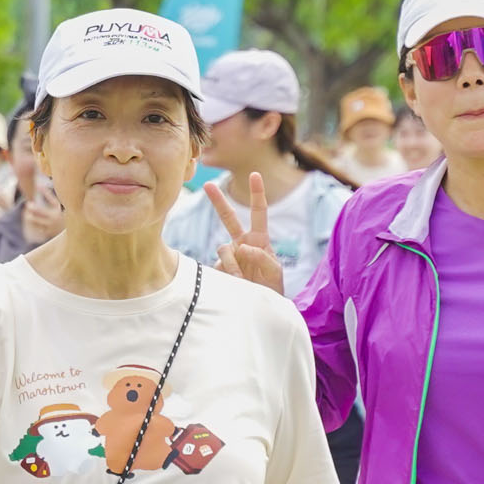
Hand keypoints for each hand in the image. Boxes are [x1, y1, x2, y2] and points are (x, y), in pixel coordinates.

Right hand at [201, 174, 287, 292]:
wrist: (258, 309)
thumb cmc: (271, 289)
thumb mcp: (275, 272)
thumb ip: (263, 256)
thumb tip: (242, 246)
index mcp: (258, 239)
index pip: (259, 212)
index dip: (257, 193)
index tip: (255, 175)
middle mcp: (241, 243)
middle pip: (228, 217)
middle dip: (218, 201)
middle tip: (207, 184)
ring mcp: (229, 256)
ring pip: (224, 248)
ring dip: (233, 263)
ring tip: (242, 279)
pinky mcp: (218, 269)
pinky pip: (218, 266)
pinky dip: (228, 275)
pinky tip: (236, 284)